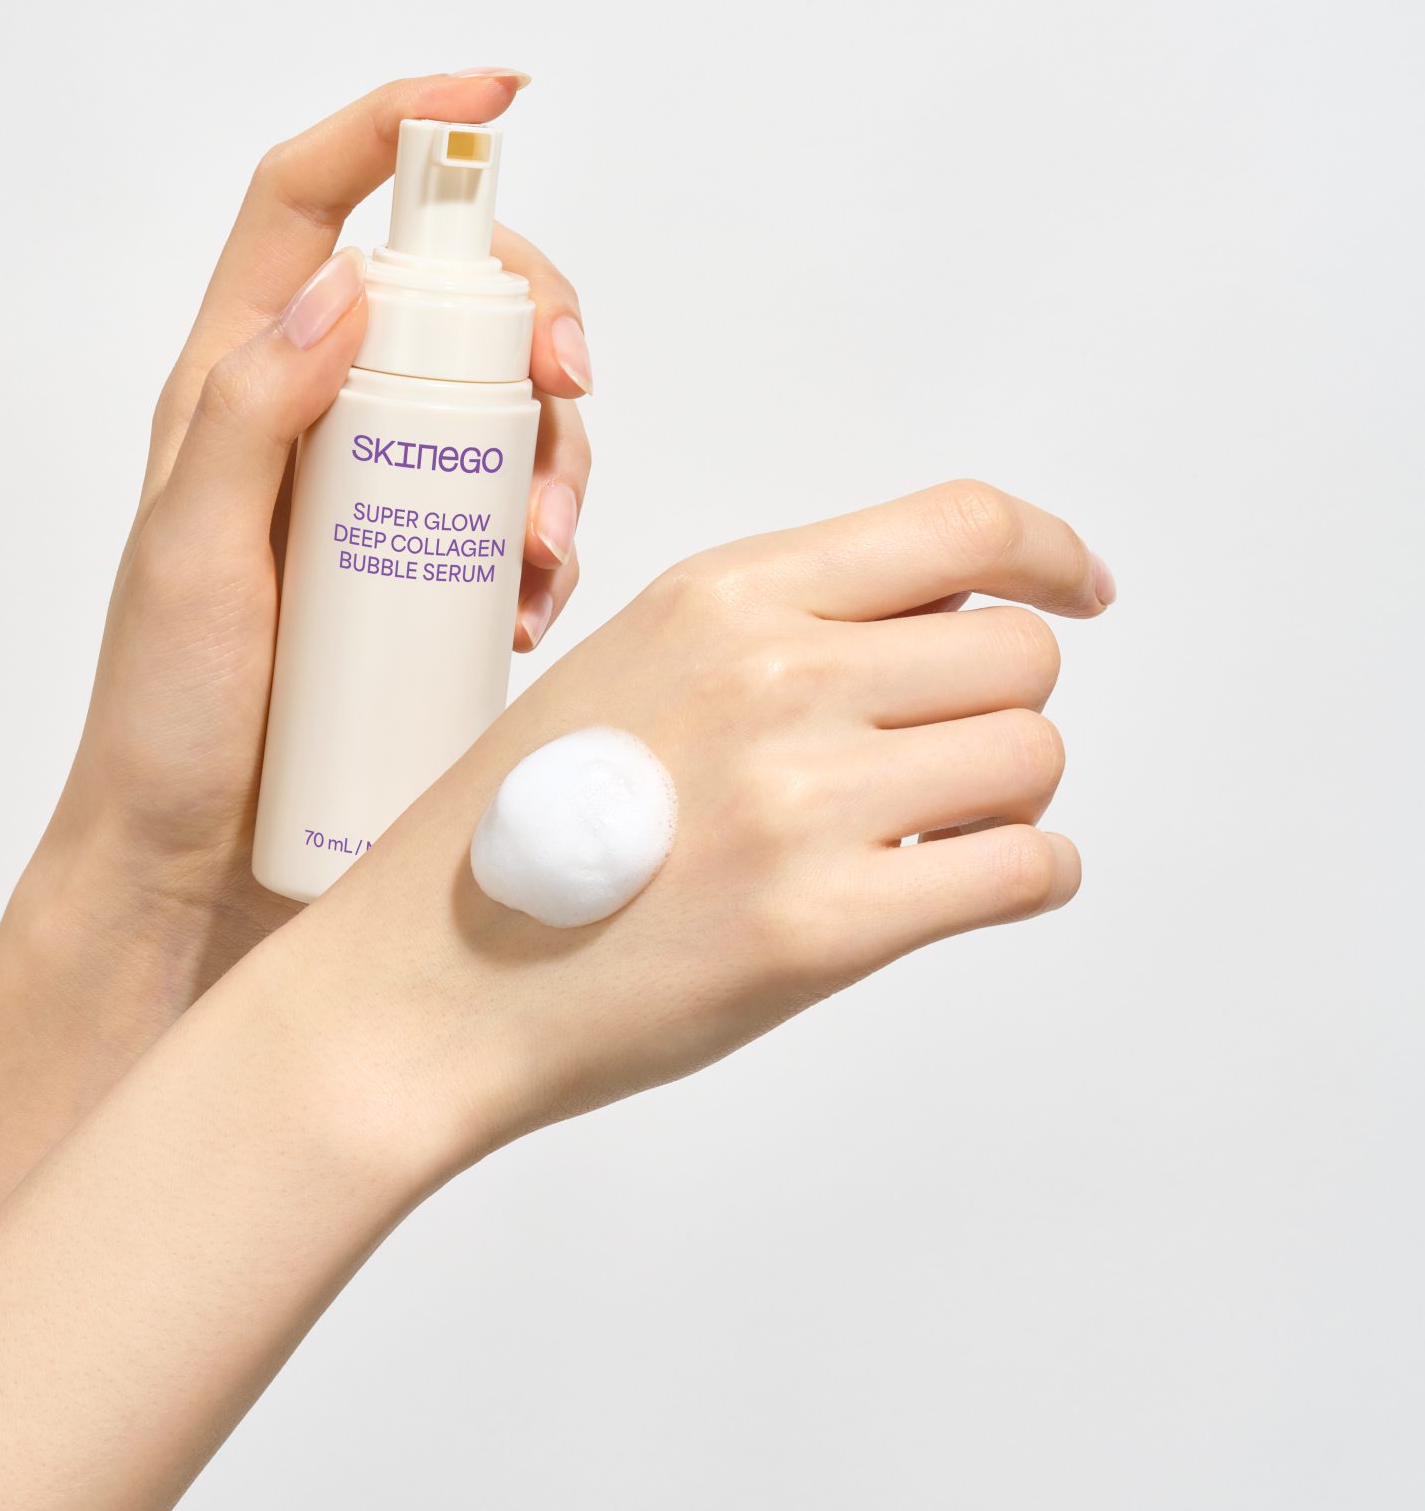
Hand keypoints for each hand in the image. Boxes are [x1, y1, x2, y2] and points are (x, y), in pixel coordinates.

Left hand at [45, 69, 592, 974]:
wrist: (198, 867)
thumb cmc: (168, 719)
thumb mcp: (189, 556)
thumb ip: (248, 410)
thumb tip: (346, 282)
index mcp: (236, 377)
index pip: (310, 203)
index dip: (396, 127)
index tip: (496, 101)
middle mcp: (314, 414)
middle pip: (449, 297)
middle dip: (533, 321)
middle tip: (568, 391)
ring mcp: (376, 490)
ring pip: (502, 407)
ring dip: (554, 453)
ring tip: (542, 556)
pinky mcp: (426, 566)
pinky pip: (516, 510)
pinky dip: (550, 537)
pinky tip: (534, 605)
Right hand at [294, 482, 1113, 1146]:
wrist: (429, 983)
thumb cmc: (520, 832)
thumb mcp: (634, 660)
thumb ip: (782, 625)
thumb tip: (949, 617)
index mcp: (722, 594)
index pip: (960, 527)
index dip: (1048, 553)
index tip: (1079, 589)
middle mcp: (773, 678)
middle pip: (1018, 653)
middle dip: (1002, 704)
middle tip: (940, 759)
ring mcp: (803, 805)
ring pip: (1032, 757)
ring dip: (1007, 798)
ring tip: (927, 834)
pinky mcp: (828, 929)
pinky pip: (1027, 868)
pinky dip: (1030, 877)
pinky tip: (972, 886)